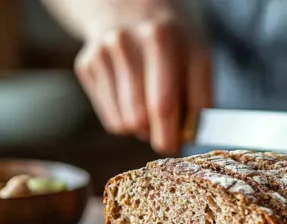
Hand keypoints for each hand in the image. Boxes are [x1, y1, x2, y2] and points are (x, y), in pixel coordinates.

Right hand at [74, 9, 210, 153]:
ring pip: (124, 124)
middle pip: (139, 119)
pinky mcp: (86, 66)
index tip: (178, 146)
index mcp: (160, 39)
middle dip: (158, 135)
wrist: (130, 8)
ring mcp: (102, 54)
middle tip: (167, 135)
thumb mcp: (197, 57)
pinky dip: (126, 120)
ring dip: (142, 129)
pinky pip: (111, 120)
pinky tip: (133, 98)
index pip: (163, 105)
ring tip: (152, 108)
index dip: (172, 135)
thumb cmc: (173, 42)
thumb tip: (189, 137)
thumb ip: (200, 97)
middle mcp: (126, 43)